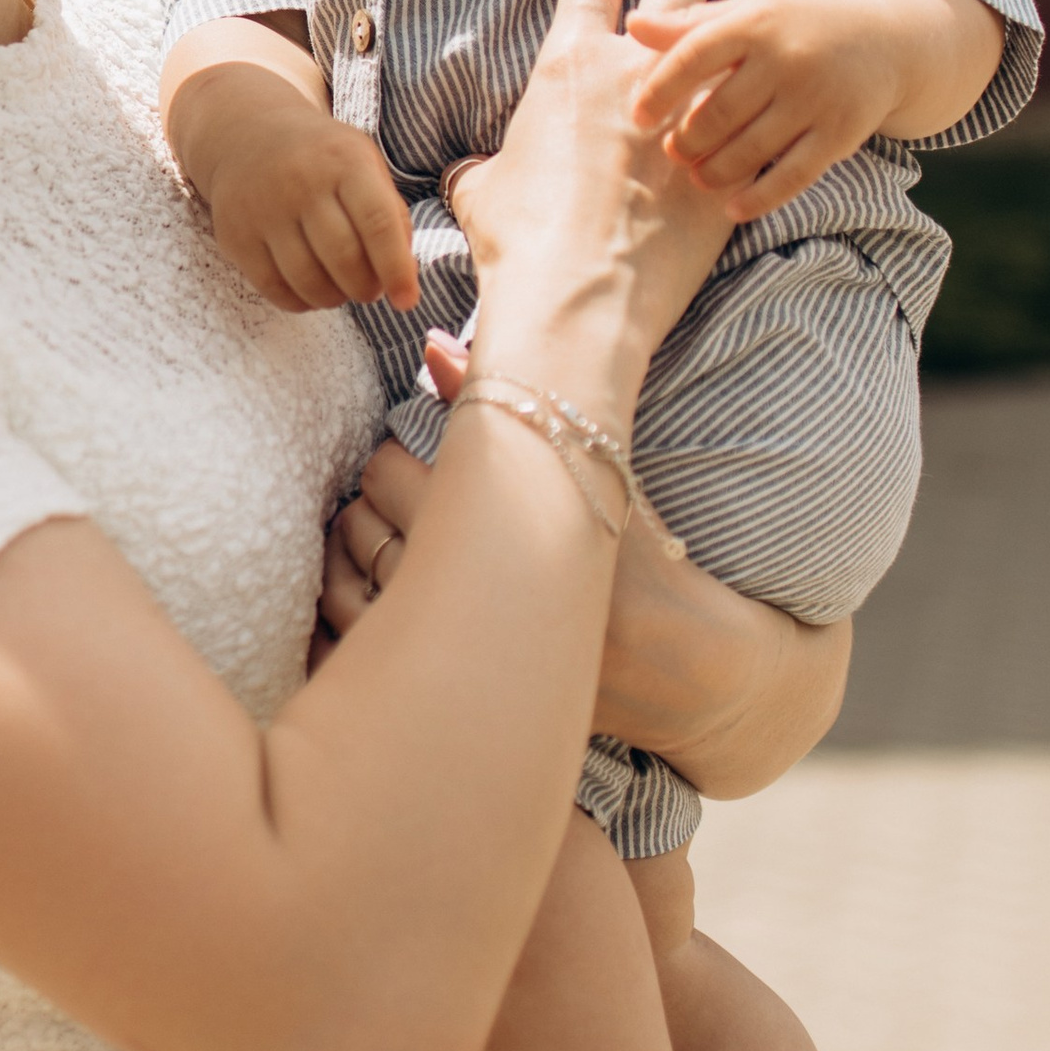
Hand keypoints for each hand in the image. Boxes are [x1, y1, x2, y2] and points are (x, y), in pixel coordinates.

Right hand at [196, 81, 420, 314]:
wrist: (248, 134)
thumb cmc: (322, 158)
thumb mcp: (365, 164)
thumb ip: (391, 213)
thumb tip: (403, 274)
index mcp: (345, 161)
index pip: (378, 223)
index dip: (396, 269)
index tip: (406, 300)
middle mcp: (302, 181)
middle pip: (344, 258)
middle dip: (365, 288)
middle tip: (370, 291)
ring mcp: (264, 208)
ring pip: (308, 279)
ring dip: (334, 298)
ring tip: (341, 290)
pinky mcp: (236, 234)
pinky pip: (273, 287)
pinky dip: (300, 302)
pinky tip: (311, 292)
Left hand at [316, 415, 849, 792]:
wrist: (700, 684)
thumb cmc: (656, 570)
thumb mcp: (600, 483)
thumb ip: (513, 408)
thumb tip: (435, 347)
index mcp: (508, 539)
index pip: (395, 477)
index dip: (391, 459)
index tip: (408, 457)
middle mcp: (475, 604)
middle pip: (365, 529)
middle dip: (366, 504)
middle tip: (387, 493)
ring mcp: (461, 660)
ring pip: (349, 593)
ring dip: (349, 556)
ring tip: (375, 537)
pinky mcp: (455, 703)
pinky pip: (359, 650)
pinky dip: (350, 613)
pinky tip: (373, 593)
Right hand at [445, 0, 737, 379]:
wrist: (579, 300)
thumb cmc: (521, 243)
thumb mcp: (482, 192)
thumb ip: (485, 166)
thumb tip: (470, 174)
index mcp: (570, 59)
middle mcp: (637, 67)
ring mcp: (693, 108)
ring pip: (739, 32)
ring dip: (734, 40)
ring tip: (732, 54)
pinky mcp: (732, 156)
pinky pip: (759, 111)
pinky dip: (756, 111)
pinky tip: (755, 123)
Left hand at [628, 0, 1001, 223]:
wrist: (887, 37)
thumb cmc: (798, 23)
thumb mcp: (749, 11)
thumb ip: (691, 23)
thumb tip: (633, 25)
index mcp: (756, 21)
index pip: (694, 56)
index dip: (660, 90)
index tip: (638, 117)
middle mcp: (787, 58)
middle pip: (720, 111)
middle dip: (689, 139)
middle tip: (673, 153)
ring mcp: (816, 98)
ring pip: (752, 148)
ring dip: (716, 170)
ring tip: (698, 177)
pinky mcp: (840, 133)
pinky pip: (793, 174)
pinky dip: (760, 197)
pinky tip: (732, 210)